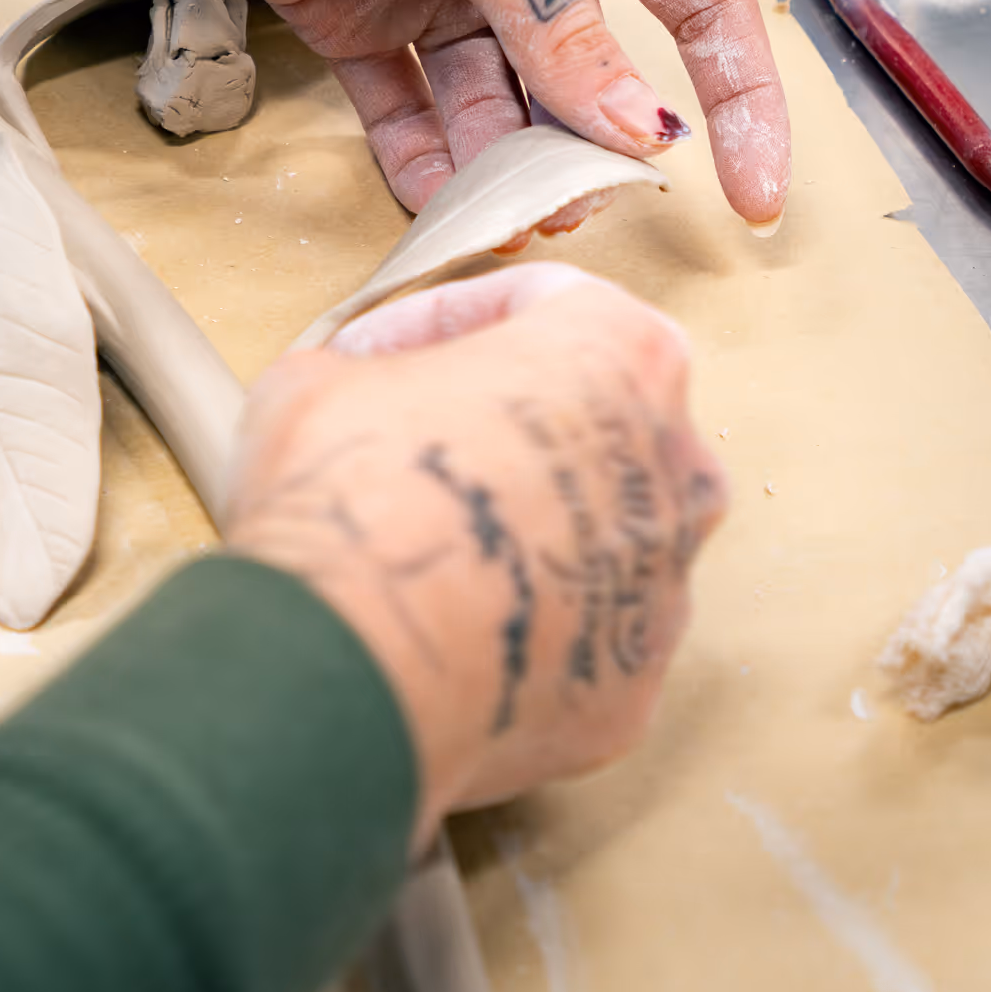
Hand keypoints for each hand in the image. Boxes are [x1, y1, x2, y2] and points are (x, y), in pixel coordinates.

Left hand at [0, 0, 788, 230]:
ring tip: (503, 218)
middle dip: (586, 153)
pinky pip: (407, 111)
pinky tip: (435, 205)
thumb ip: (557, 23)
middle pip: (588, 80)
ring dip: (501, 169)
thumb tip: (635, 126)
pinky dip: (419, 160)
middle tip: (574, 212)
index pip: (701, 13)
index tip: (754, 193)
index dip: (737, 104)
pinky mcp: (361, 20)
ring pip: (493, 108)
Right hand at [222, 264, 726, 843]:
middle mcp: (675, 465)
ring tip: (423, 549)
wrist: (348, 661)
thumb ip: (362, 371)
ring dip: (519, 532)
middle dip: (502, 430)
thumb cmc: (350, 494)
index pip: (544, 301)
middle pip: (591, 423)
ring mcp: (664, 587)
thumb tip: (348, 393)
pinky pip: (575, 642)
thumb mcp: (314, 381)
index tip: (376, 351)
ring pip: (595, 540)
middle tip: (408, 445)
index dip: (441, 317)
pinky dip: (516, 629)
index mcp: (619, 355)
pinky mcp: (630, 690)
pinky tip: (439, 628)